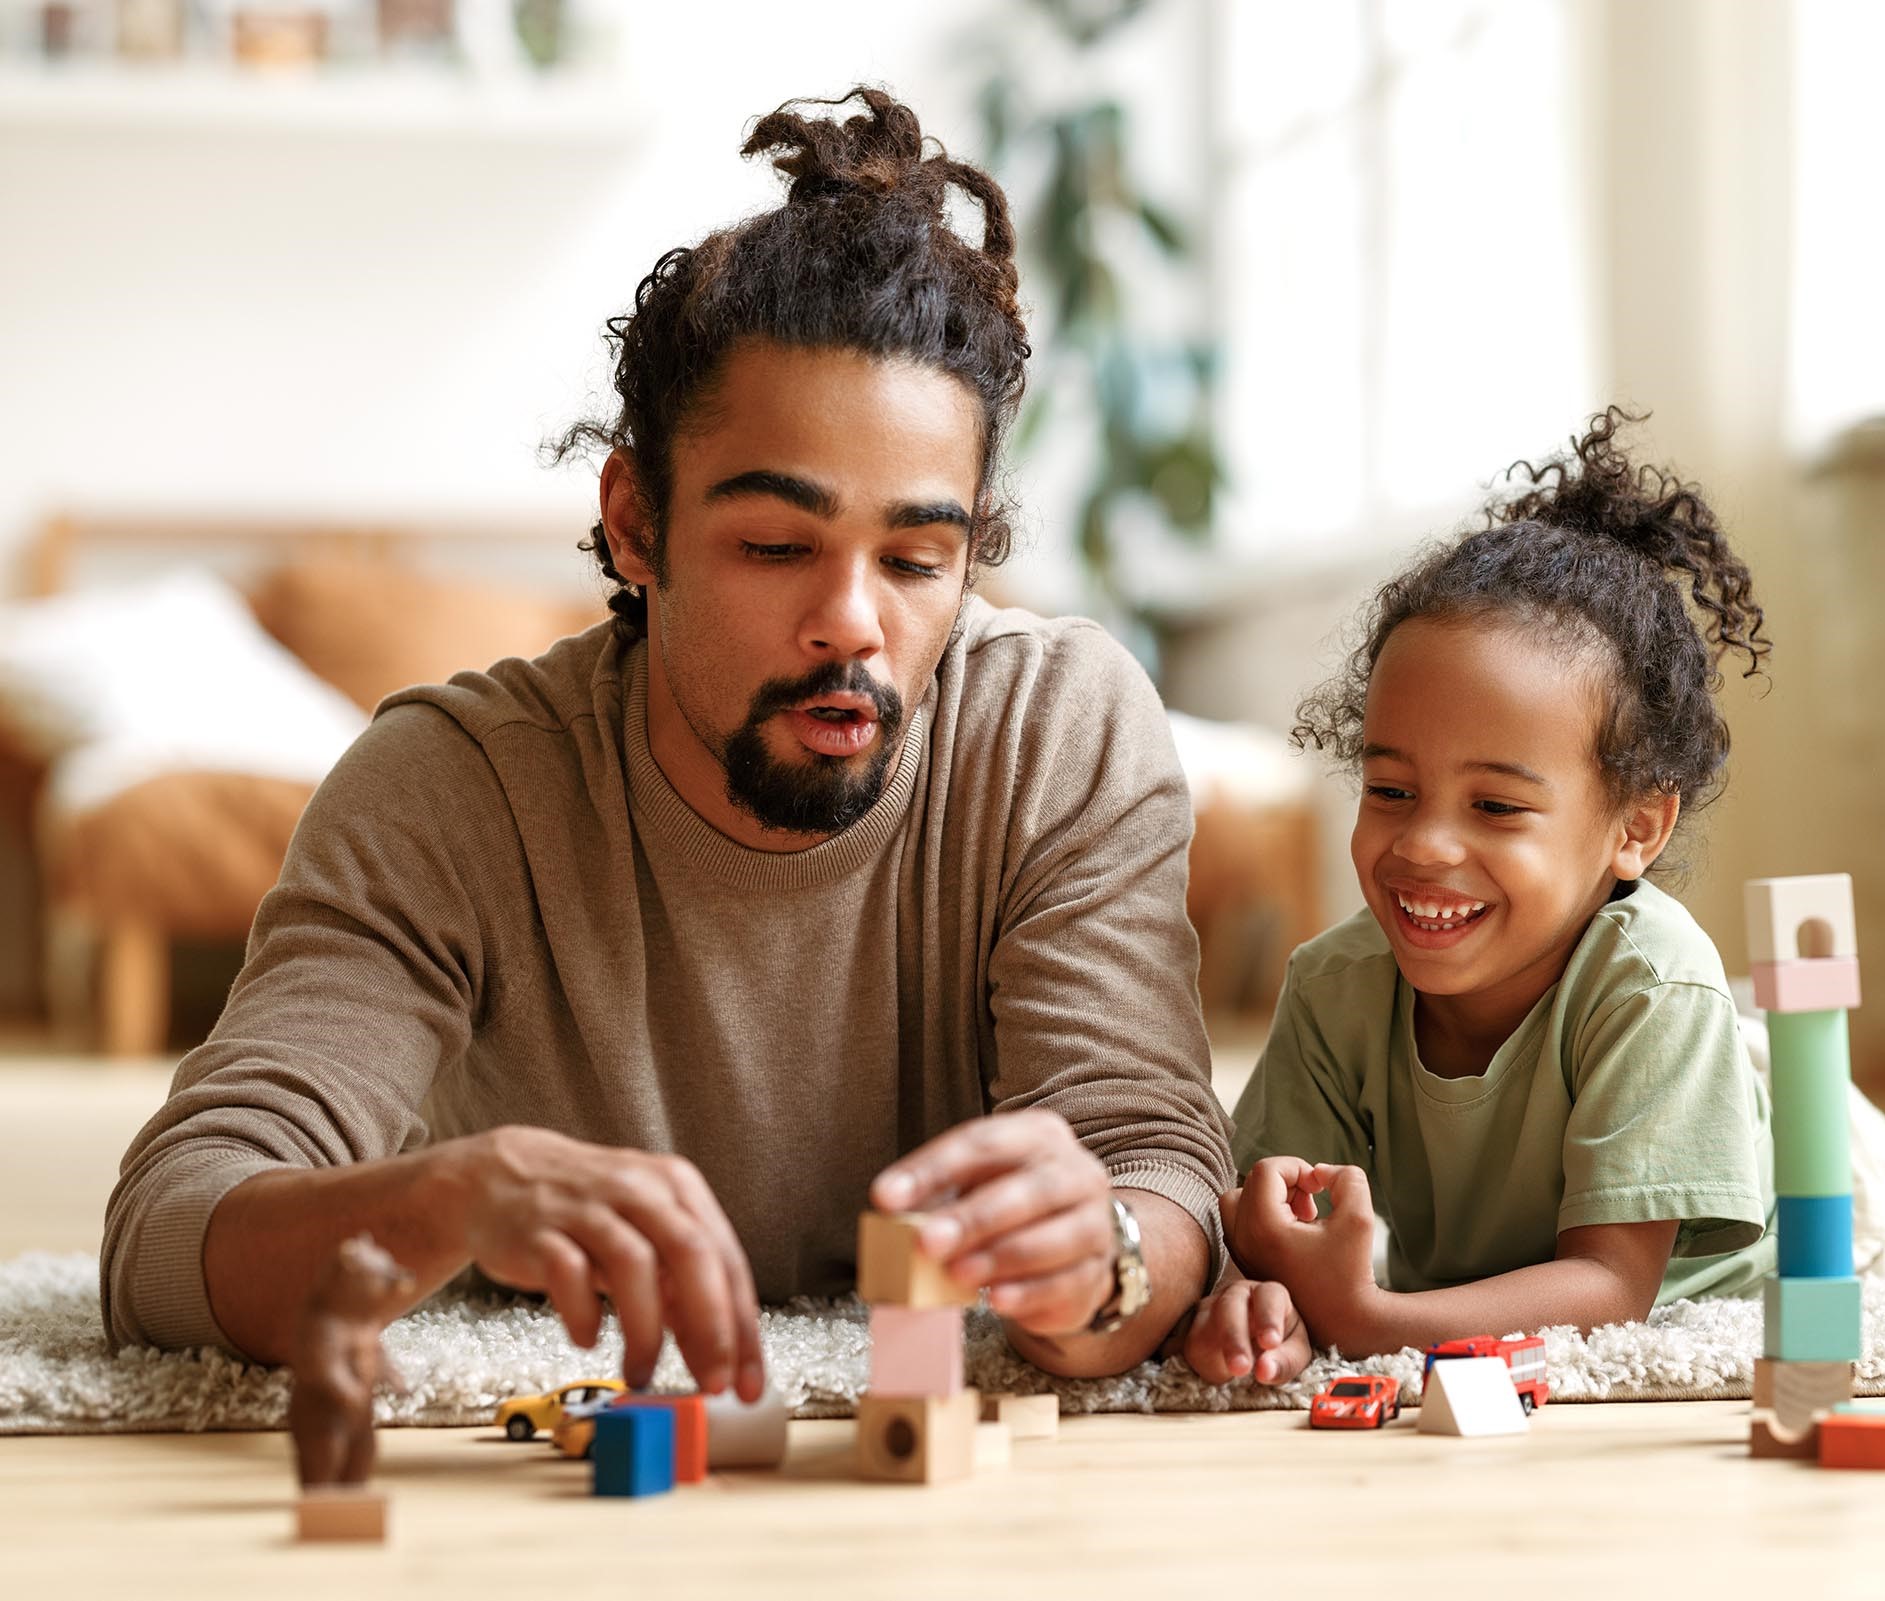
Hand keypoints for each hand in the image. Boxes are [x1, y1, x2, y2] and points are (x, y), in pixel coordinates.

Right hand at [452, 1126, 763, 1400]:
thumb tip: (717, 1348)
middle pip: (691, 1254)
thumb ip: (680, 1283)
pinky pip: (569, 1273)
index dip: (743, 1327)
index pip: (726, 1259)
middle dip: (710, 1327)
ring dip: (645, 1332)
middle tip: (712, 1384)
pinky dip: (584, 1314)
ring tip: (641, 1373)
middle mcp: (639, 1189)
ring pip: (634, 1265)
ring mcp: (588, 1207)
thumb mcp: (646, 1232)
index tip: (748, 1383)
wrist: (500, 1175)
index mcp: (677, 1187)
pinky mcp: (540, 1230)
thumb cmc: (587, 1211)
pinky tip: (587, 1338)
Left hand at [870, 1110, 1114, 1336]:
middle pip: (1026, 1191)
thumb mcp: (978, 1184)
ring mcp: (1094, 1222)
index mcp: (1038, 1135)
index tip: (887, 1197)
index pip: (983, 1143)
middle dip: (973, 1218)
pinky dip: (1026, 1293)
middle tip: (927, 1242)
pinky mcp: (1095, 1271)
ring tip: (956, 1275)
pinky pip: (1063, 1282)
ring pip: (1051, 1239)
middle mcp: (1075, 1172)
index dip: (932, 1169)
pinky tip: (995, 1300)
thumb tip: (893, 1215)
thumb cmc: (1012, 1203)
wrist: (1076, 1240)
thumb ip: (941, 1196)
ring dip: (998, 1258)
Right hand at [1183, 1277, 1312, 1386]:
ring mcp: (1210, 1307)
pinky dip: (1199, 1361)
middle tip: (1241, 1368)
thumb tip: (1265, 1371)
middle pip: (1229, 1306)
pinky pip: (1188, 1342)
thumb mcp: (1293, 1355)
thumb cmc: (1280, 1346)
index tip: (1270, 1343)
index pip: (1269, 1295)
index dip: (1269, 1317)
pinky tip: (1215, 1375)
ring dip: (1212, 1352)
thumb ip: (1284, 1362)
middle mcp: (1237, 1295)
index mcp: (1269, 1295)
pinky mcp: (1192, 1326)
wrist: (1255, 1347)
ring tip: (1224, 1377)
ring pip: (1203, 1323)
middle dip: (1234, 1337)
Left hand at [1223, 1157, 1379, 1350]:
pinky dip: (1265, 1217)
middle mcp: (1244, 1240)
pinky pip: (1241, 1223)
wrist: (1344, 1324)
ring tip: (1304, 1216)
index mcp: (1264, 1227)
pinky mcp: (1246, 1264)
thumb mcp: (1360, 1217)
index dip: (1298, 1168)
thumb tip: (1318, 1172)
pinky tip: (1298, 1233)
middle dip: (1282, 1183)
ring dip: (1270, 1199)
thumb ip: (1346, 1178)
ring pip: (1238, 1202)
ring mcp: (1241, 1254)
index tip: (1321, 1190)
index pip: (1266, 1170)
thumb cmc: (1352, 1271)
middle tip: (1311, 1203)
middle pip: (1248, 1183)